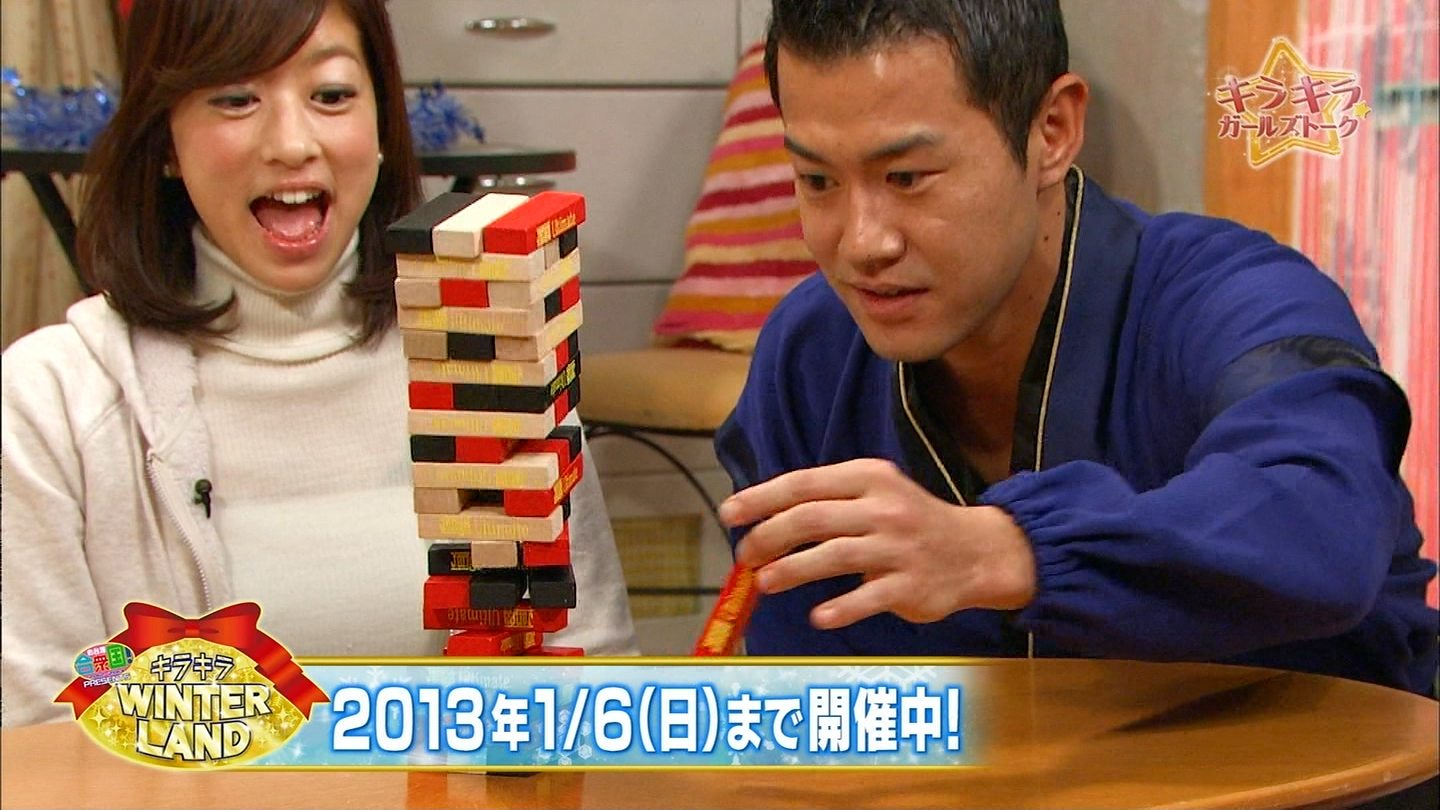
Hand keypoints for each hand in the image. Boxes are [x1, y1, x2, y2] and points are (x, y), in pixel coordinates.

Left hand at [719, 458, 1036, 629]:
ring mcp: (898, 548)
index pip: (803, 484)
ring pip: (834, 555)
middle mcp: (883, 508)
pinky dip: (840, 608)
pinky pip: (868, 598)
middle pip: (812, 518)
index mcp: (868, 478)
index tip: (729, 514)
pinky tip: (817, 616)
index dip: (760, 499)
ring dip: (792, 570)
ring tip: (764, 583)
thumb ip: (826, 500)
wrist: (976, 551)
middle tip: (744, 556)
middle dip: (769, 536)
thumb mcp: (875, 493)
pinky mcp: (911, 586)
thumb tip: (761, 519)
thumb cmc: (909, 522)